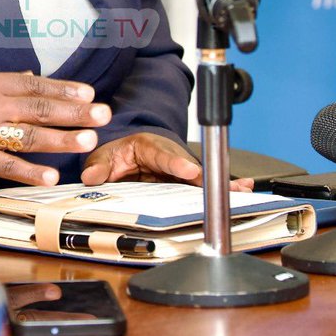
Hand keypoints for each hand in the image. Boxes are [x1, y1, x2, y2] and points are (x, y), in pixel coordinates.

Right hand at [0, 71, 110, 185]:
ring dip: (61, 139)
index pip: (33, 84)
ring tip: (88, 141)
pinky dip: (29, 171)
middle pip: (39, 107)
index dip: (63, 89)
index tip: (88, 93)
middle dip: (75, 112)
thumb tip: (30, 77)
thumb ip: (0, 83)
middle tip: (102, 113)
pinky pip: (6, 166)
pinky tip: (51, 176)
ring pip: (29, 135)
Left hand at [80, 133, 255, 191]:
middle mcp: (169, 157)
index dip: (177, 164)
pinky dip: (221, 189)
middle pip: (190, 168)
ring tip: (242, 189)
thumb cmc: (119, 153)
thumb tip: (92, 176)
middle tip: (226, 186)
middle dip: (208, 176)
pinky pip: (202, 186)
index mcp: (149, 146)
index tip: (189, 171)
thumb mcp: (103, 156)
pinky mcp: (184, 184)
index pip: (163, 155)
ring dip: (221, 183)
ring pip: (201, 178)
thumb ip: (98, 166)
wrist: (126, 154)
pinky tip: (243, 189)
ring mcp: (179, 171)